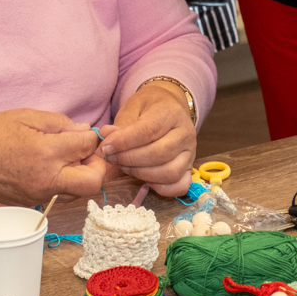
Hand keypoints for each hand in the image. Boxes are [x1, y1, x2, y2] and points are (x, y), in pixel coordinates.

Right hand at [0, 109, 107, 212]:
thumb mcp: (26, 117)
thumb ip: (60, 123)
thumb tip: (85, 131)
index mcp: (46, 153)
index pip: (87, 146)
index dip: (93, 137)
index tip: (88, 133)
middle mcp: (46, 179)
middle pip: (93, 182)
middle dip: (98, 165)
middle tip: (88, 152)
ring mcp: (39, 195)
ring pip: (79, 193)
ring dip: (82, 175)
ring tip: (69, 158)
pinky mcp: (32, 203)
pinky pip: (60, 196)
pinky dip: (65, 182)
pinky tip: (53, 168)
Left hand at [98, 81, 196, 196]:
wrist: (168, 107)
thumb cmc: (148, 108)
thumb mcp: (131, 109)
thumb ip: (120, 127)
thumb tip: (105, 145)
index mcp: (171, 113)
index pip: (149, 130)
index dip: (124, 142)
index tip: (106, 148)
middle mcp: (185, 133)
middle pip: (160, 154)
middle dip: (130, 160)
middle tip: (111, 158)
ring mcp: (191, 153)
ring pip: (170, 172)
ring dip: (142, 174)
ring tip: (124, 167)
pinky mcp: (190, 168)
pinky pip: (180, 185)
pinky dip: (161, 189)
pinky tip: (145, 180)